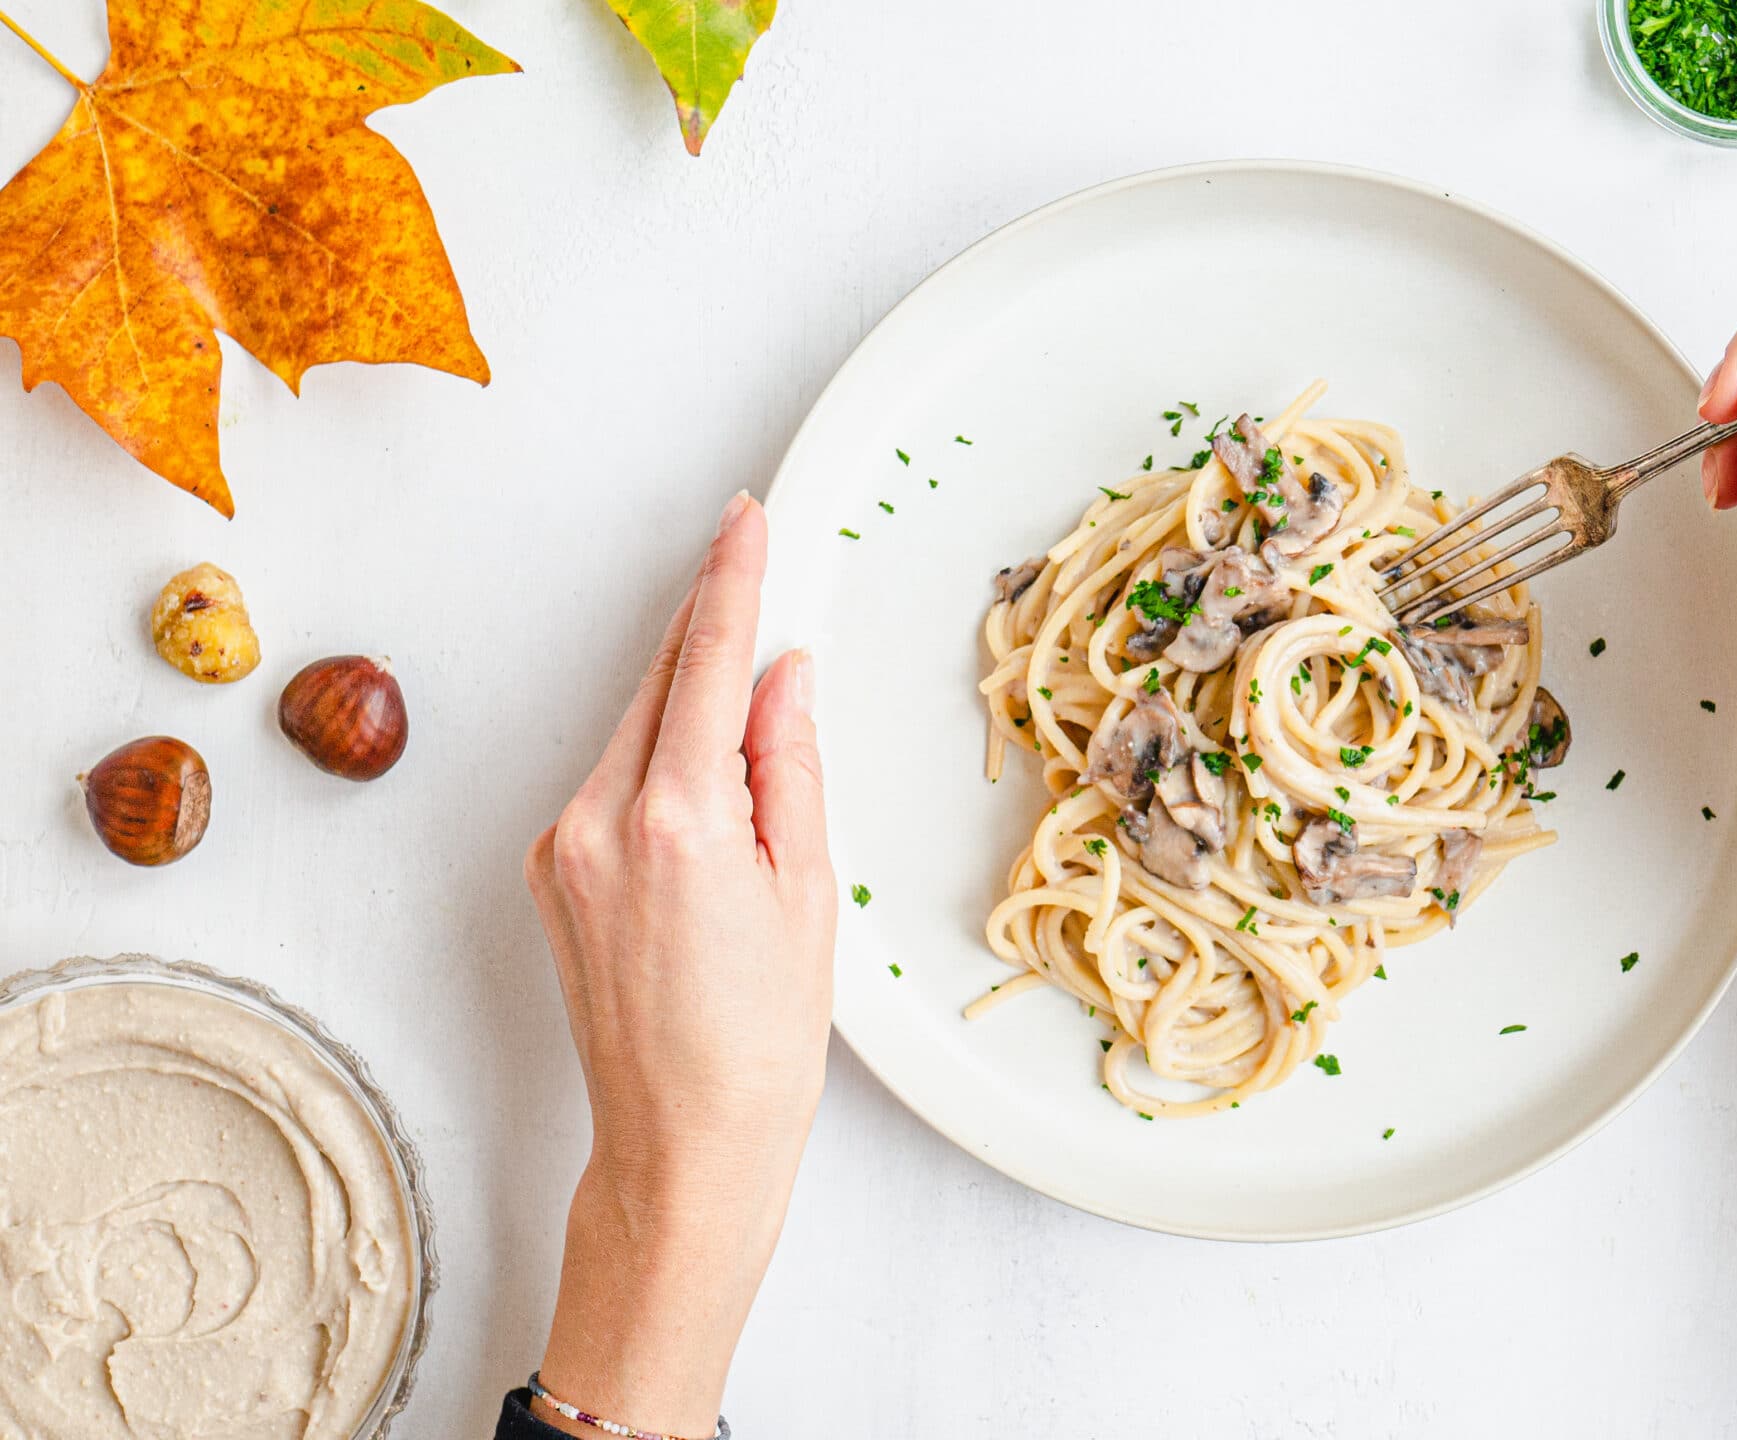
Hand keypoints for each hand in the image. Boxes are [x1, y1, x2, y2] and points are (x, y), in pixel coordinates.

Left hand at [522, 491, 833, 1434]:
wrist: (683, 1143)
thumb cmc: (762, 1041)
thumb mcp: (807, 889)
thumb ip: (790, 765)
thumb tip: (782, 675)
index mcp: (677, 819)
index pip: (710, 663)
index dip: (733, 582)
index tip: (747, 521)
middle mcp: (599, 821)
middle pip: (661, 685)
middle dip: (709, 628)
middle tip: (754, 567)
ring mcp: (562, 849)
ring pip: (636, 732)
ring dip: (690, 703)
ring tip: (757, 728)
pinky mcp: (550, 874)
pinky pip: (613, 783)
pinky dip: (661, 762)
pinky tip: (710, 791)